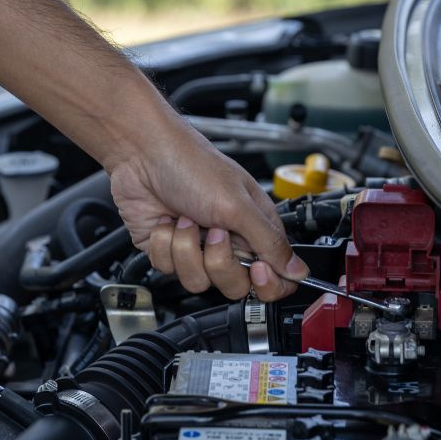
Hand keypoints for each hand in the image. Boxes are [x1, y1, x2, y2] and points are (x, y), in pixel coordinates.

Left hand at [109, 121, 308, 301]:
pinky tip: (165, 220)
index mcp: (254, 228)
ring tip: (185, 218)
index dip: (266, 283)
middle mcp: (227, 241)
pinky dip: (163, 244)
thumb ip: (269, 242)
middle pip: (234, 285)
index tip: (256, 269)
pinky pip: (167, 269)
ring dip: (186, 248)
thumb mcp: (238, 205)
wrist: (143, 154)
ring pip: (197, 280)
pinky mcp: (166, 249)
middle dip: (219, 262)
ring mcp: (195, 247)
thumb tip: (298, 270)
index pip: (274, 276)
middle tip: (213, 233)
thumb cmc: (191, 164)